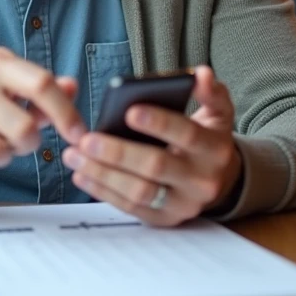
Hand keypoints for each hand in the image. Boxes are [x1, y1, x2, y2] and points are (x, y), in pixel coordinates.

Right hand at [0, 46, 85, 166]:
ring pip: (17, 136)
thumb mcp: (6, 89)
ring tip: (6, 141)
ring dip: (20, 148)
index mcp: (0, 61)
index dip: (66, 111)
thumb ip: (41, 91)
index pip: (44, 83)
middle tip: (36, 143)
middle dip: (42, 136)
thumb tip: (73, 86)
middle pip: (31, 114)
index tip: (79, 133)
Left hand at [61, 66, 241, 227]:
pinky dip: (103, 191)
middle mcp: (202, 180)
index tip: (129, 111)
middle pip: (157, 166)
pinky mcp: (164, 220)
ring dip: (103, 174)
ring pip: (140, 191)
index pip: (188, 134)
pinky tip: (82, 174)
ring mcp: (183, 204)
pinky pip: (130, 207)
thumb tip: (202, 74)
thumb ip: (210, 91)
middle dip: (118, 152)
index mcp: (214, 149)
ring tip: (75, 155)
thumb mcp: (218, 112)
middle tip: (86, 139)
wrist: (220, 181)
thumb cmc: (207, 138)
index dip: (159, 123)